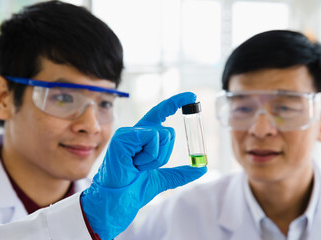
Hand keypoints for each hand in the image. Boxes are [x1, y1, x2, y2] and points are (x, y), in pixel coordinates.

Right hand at [81, 92, 207, 239]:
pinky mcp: (124, 137)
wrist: (118, 201)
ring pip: (163, 136)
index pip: (162, 113)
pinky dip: (149, 156)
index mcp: (144, 138)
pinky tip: (134, 164)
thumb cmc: (133, 188)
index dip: (176, 102)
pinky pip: (152, 139)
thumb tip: (201, 168)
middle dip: (165, 155)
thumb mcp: (163, 178)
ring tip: (138, 167)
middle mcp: (137, 132)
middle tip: (145, 168)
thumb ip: (181, 173)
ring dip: (156, 158)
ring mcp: (129, 133)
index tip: (192, 96)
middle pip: (169, 132)